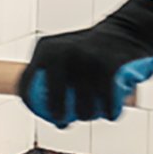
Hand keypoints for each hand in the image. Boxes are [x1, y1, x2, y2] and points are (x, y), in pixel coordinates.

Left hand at [17, 0, 152, 126]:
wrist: (124, 30)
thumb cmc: (89, 49)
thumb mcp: (64, 51)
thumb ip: (49, 71)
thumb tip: (35, 102)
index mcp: (46, 48)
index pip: (28, 80)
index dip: (29, 101)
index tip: (40, 113)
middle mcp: (62, 51)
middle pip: (54, 95)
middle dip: (57, 115)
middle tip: (63, 123)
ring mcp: (85, 57)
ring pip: (82, 102)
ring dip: (86, 115)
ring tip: (88, 116)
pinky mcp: (108, 64)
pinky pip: (106, 99)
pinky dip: (109, 111)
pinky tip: (109, 115)